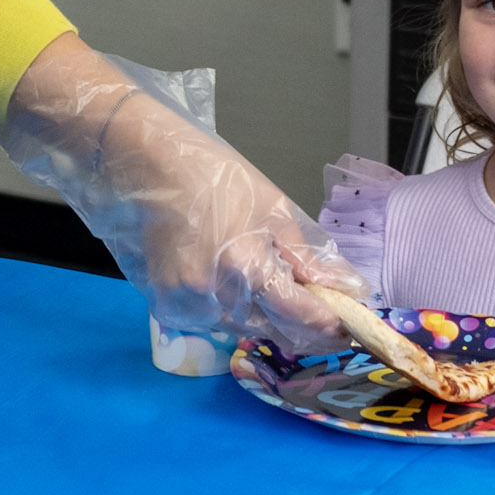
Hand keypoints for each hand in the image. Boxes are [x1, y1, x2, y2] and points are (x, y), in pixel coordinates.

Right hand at [0, 35, 367, 349]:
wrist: (149, 165)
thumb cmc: (214, 176)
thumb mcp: (272, 208)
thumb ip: (304, 257)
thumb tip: (343, 288)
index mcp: (246, 265)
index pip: (298, 313)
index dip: (327, 325)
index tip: (345, 327)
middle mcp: (215, 292)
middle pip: (270, 329)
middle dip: (297, 323)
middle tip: (315, 308)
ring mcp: (187, 302)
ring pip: (239, 327)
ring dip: (260, 315)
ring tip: (264, 283)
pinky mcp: (166, 304)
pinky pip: (210, 319)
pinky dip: (226, 308)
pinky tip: (227, 279)